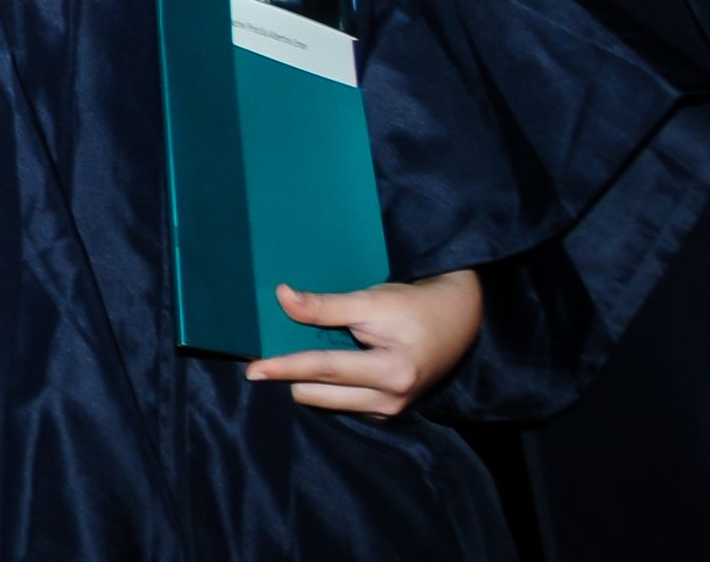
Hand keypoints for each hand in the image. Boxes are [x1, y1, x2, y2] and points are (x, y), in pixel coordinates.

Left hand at [246, 270, 480, 417]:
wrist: (457, 320)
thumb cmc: (414, 307)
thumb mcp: (371, 301)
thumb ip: (326, 306)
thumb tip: (282, 298)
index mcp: (391, 373)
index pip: (323, 371)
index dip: (284, 367)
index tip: (252, 371)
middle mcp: (391, 400)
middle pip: (318, 394)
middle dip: (293, 374)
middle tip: (275, 347)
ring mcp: (390, 410)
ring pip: (327, 402)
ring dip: (309, 381)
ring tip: (302, 351)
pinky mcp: (388, 410)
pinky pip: (343, 402)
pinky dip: (328, 385)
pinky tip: (326, 363)